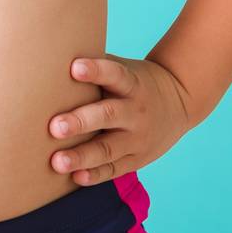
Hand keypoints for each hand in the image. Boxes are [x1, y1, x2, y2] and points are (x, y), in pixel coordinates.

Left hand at [46, 53, 191, 184]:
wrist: (180, 102)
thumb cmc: (134, 81)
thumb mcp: (125, 69)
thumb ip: (96, 67)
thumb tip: (51, 56)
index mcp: (132, 84)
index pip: (115, 74)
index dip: (96, 70)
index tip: (74, 67)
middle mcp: (136, 111)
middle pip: (108, 115)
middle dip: (81, 122)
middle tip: (55, 127)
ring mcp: (137, 138)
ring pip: (108, 148)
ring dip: (82, 156)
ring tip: (57, 162)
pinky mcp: (136, 159)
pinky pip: (114, 169)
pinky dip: (95, 174)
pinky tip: (75, 176)